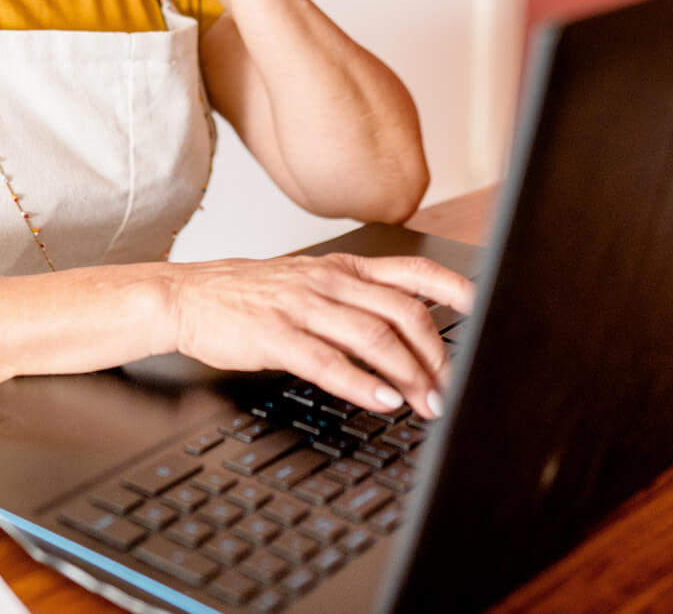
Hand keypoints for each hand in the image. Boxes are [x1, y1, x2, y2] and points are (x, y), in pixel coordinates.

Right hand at [163, 253, 475, 420]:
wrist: (188, 296)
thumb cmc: (250, 295)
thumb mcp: (309, 281)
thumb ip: (354, 298)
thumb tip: (404, 327)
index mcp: (342, 269)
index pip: (412, 271)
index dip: (453, 288)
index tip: (484, 309)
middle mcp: (329, 282)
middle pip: (402, 312)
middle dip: (435, 354)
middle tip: (449, 387)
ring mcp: (302, 306)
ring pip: (373, 337)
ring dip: (408, 374)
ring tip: (426, 403)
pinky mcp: (276, 335)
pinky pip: (328, 360)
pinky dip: (361, 383)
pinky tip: (381, 400)